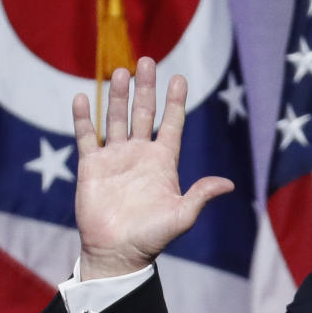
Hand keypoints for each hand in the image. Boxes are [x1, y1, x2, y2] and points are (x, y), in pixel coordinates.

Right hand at [72, 57, 233, 279]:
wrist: (118, 252)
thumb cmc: (153, 236)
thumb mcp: (182, 215)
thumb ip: (201, 195)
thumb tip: (228, 184)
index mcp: (164, 162)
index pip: (172, 125)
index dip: (175, 102)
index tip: (179, 78)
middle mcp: (140, 154)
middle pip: (144, 114)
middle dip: (146, 88)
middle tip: (147, 60)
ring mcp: (115, 158)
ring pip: (117, 119)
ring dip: (118, 96)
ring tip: (120, 71)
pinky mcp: (91, 166)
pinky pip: (86, 137)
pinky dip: (83, 118)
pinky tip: (83, 98)